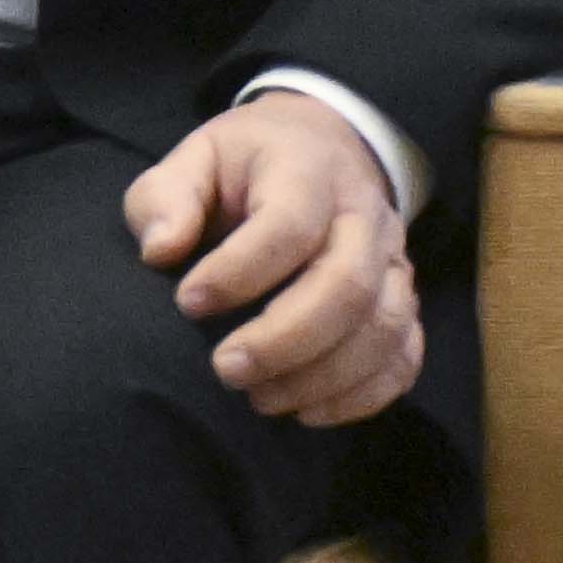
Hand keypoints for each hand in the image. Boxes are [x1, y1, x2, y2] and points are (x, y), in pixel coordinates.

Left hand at [128, 86, 423, 427]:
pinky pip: (404, 355)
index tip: (187, 304)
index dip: (239, 270)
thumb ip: (166, 198)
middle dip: (285, 339)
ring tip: (258, 399)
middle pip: (348, 284)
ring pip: (384, 327)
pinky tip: (307, 412)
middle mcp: (364, 216)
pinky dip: (363, 394)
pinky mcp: (403, 302)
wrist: (319, 150)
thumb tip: (159, 251)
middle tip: (224, 370)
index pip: (289, 224)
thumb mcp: (194, 160)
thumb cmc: (243, 166)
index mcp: (308, 171)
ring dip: (322, 376)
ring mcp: (393, 262)